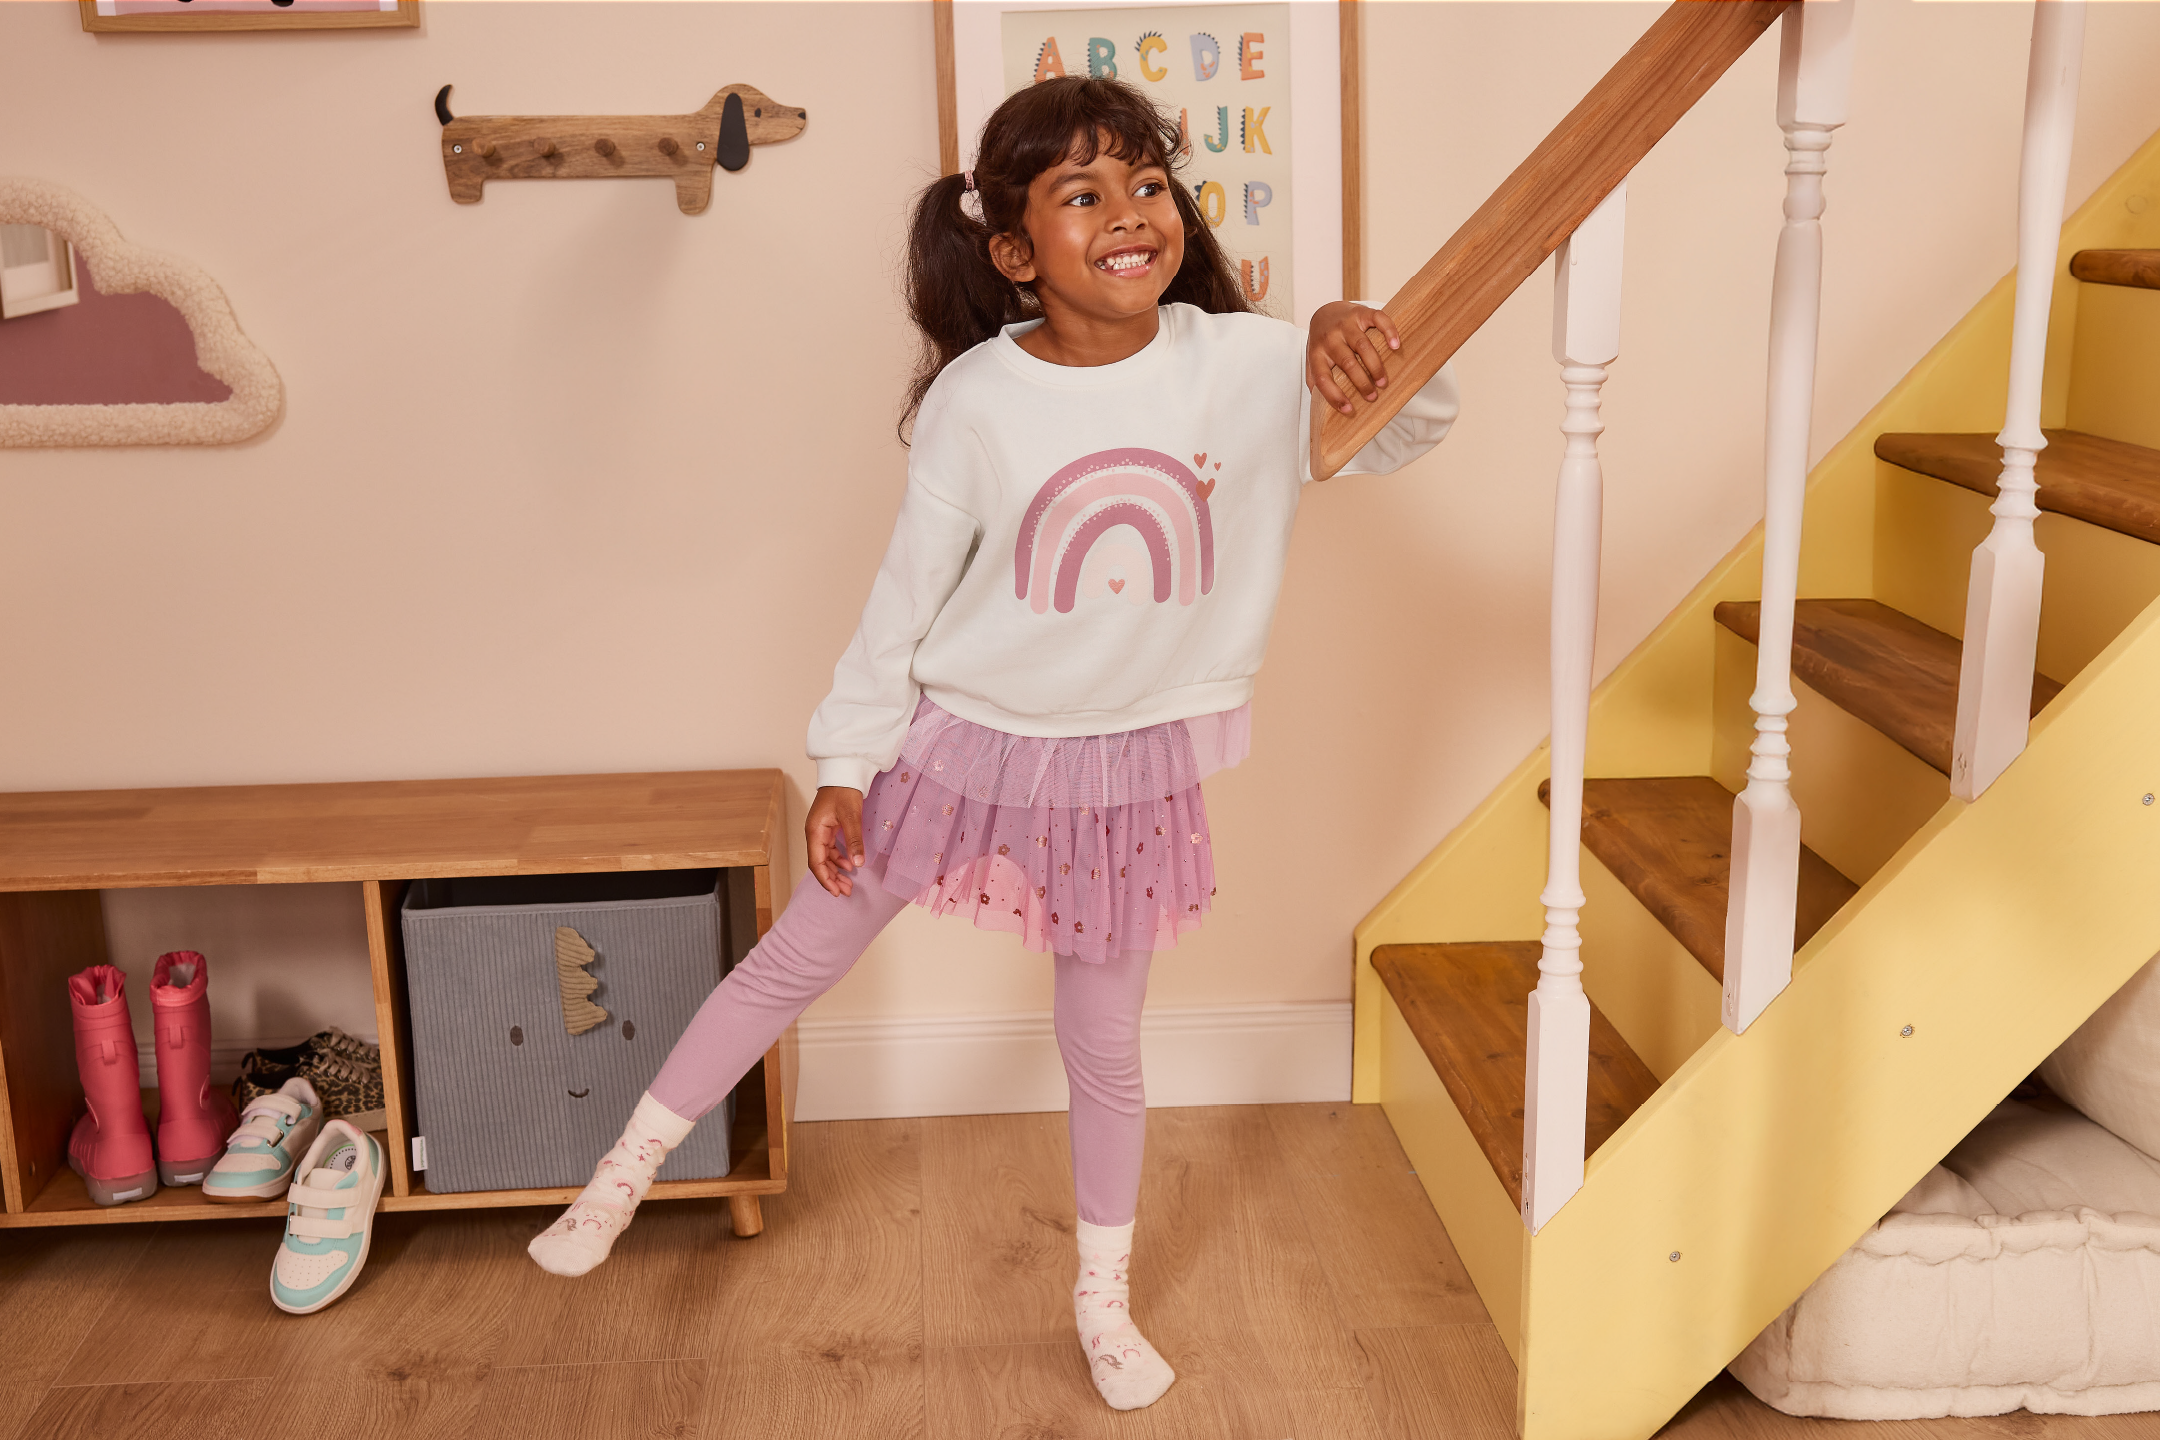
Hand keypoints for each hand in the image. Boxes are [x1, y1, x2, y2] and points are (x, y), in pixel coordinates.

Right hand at [806, 785, 864, 897]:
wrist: (844, 771)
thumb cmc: (844, 790)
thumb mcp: (851, 816)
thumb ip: (854, 841)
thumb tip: (857, 864)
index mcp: (814, 831)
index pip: (816, 862)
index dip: (825, 879)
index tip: (836, 892)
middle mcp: (814, 833)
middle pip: (819, 862)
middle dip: (832, 878)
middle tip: (846, 891)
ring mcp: (821, 830)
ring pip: (825, 857)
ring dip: (835, 870)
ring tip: (848, 883)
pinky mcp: (828, 828)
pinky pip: (830, 849)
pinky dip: (838, 859)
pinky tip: (849, 865)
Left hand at [1306, 301, 1401, 416]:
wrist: (1326, 311)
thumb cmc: (1323, 342)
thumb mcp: (1312, 360)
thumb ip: (1314, 380)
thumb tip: (1319, 407)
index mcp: (1317, 353)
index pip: (1323, 378)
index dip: (1334, 396)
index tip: (1349, 409)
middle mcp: (1330, 337)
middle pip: (1348, 363)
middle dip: (1362, 383)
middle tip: (1372, 396)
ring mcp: (1346, 324)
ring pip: (1362, 345)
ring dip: (1375, 366)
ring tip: (1383, 381)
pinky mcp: (1361, 312)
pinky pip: (1378, 320)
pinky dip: (1388, 332)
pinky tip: (1395, 345)